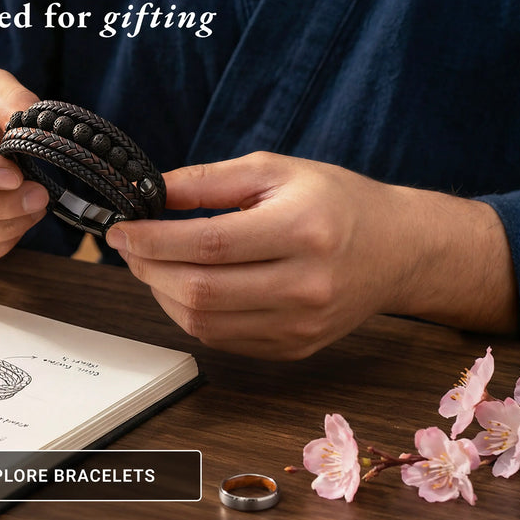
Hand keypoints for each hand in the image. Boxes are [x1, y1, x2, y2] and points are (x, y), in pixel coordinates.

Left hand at [106, 152, 516, 359]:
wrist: (399, 250)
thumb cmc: (336, 202)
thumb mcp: (276, 171)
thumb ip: (207, 181)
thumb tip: (149, 193)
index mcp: (302, 229)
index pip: (206, 245)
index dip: (152, 240)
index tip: (121, 229)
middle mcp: (305, 284)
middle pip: (200, 291)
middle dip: (149, 269)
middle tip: (131, 247)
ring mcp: (301, 324)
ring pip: (204, 323)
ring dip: (163, 295)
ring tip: (155, 265)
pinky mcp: (295, 348)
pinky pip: (222, 340)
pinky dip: (191, 315)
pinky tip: (186, 287)